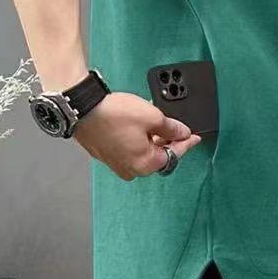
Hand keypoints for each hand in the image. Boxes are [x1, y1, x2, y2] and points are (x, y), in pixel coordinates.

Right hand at [72, 92, 201, 179]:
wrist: (82, 109)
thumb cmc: (113, 115)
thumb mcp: (153, 117)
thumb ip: (172, 128)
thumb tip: (182, 132)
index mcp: (145, 164)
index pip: (174, 155)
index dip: (187, 144)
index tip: (195, 137)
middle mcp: (130, 169)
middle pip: (158, 156)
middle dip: (167, 140)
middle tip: (174, 126)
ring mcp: (116, 163)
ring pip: (142, 152)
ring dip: (151, 138)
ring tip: (153, 120)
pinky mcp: (105, 154)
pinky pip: (128, 149)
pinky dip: (136, 138)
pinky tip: (136, 124)